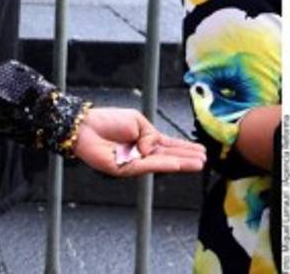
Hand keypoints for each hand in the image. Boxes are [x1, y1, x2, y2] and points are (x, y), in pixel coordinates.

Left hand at [73, 107, 205, 175]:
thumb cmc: (107, 121)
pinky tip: (177, 163)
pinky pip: (147, 166)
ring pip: (161, 163)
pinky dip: (163, 164)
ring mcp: (135, 161)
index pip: (169, 145)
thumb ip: (150, 134)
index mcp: (145, 139)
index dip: (185, 148)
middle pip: (169, 156)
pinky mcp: (125, 169)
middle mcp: (142, 152)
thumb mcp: (136, 120)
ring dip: (181, 163)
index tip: (201, 151)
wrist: (84, 125)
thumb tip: (153, 149)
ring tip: (198, 163)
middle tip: (204, 160)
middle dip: (187, 158)